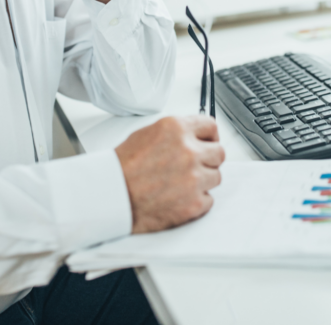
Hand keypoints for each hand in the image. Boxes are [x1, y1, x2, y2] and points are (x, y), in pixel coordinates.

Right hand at [114, 116, 224, 233]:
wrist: (111, 196)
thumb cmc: (122, 168)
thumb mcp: (147, 134)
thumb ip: (175, 133)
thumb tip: (193, 137)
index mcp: (176, 129)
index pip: (211, 126)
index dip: (209, 136)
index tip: (208, 142)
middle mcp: (189, 151)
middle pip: (219, 152)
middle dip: (208, 159)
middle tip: (194, 166)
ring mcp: (194, 178)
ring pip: (216, 177)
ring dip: (202, 181)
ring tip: (180, 184)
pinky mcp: (194, 203)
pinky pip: (209, 200)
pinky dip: (196, 201)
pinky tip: (178, 198)